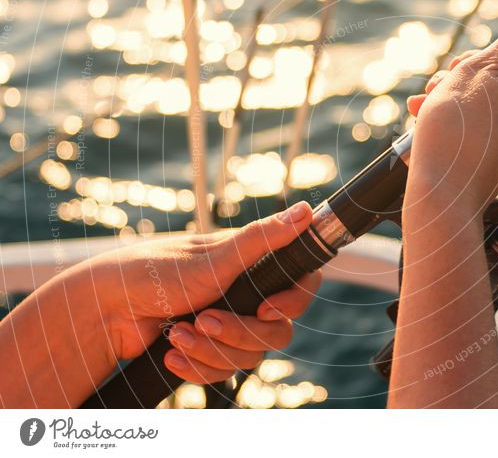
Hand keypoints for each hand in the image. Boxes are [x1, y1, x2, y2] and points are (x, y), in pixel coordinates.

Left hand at [80, 201, 321, 383]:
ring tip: (177, 332)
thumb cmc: (158, 272)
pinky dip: (196, 366)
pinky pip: (223, 372)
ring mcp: (229, 324)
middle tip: (205, 319)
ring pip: (249, 355)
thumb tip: (306, 210)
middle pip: (277, 331)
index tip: (267, 308)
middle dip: (238, 332)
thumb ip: (264, 237)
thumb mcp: (216, 256)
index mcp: (255, 266)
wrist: (107, 311)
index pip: (302, 286)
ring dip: (210, 349)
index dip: (293, 302)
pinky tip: (171, 352)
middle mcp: (248, 295)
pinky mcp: (209, 350)